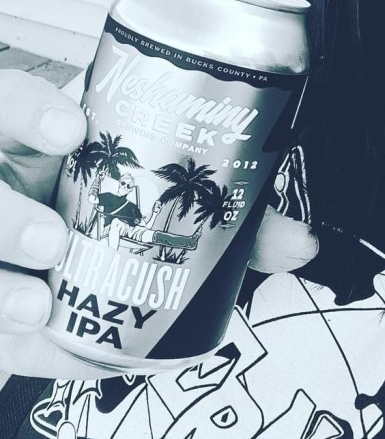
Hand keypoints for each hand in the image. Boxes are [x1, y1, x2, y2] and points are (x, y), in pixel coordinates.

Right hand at [0, 69, 318, 379]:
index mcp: (41, 145)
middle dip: (8, 210)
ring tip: (38, 303)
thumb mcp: (157, 219)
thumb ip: (228, 226)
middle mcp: (1, 178)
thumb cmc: (108, 239)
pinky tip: (27, 336)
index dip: (33, 111)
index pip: (13, 103)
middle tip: (55, 240)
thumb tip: (300, 242)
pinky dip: (3, 328)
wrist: (44, 303)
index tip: (71, 130)